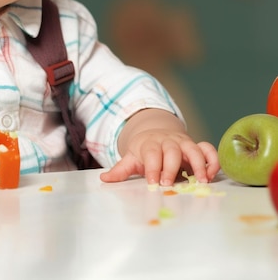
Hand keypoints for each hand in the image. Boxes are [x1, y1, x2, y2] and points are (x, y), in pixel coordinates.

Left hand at [100, 128, 219, 185]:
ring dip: (199, 164)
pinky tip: (212, 175)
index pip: (151, 153)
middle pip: (172, 150)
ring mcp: (184, 142)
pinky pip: (208, 149)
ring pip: (193, 149)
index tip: (153, 183)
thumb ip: (120, 170)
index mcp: (150, 144)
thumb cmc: (144, 151)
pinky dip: (212, 160)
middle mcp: (168, 141)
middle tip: (170, 184)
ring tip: (202, 181)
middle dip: (172, 167)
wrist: (156, 133)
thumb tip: (104, 179)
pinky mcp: (196, 146)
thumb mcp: (131, 158)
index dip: (153, 167)